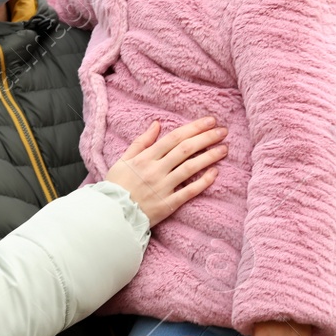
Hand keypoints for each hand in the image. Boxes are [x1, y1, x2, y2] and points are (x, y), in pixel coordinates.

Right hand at [105, 118, 227, 225]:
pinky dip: (203, 181)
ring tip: (224, 149)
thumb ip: (141, 142)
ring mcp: (163, 187)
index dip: (194, 128)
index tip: (209, 121)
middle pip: (185, 149)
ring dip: (209, 157)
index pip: (174, 138)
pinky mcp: (168, 204)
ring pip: (190, 168)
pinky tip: (215, 173)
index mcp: (145, 158)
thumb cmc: (116, 186)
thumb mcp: (123, 160)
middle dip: (206, 138)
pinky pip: (189, 191)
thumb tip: (156, 124)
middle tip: (222, 131)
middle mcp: (156, 170)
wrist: (111, 214)